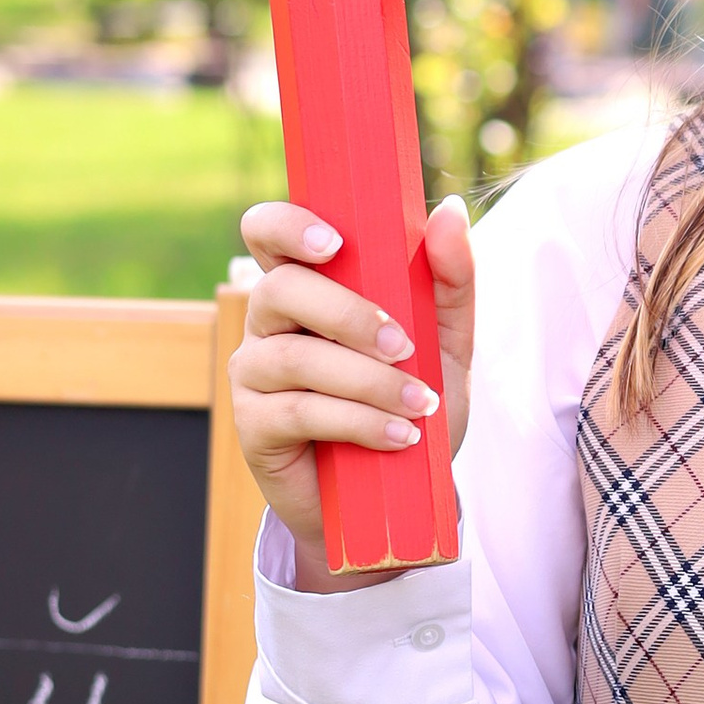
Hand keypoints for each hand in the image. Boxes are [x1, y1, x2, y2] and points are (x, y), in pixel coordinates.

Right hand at [229, 199, 476, 590]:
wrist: (402, 494)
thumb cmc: (413, 403)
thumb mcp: (446, 342)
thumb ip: (450, 279)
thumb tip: (449, 209)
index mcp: (308, 284)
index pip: (268, 231)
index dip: (287, 225)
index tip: (334, 242)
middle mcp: (270, 321)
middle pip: (281, 289)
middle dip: (348, 314)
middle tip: (404, 346)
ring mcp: (254, 372)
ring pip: (294, 357)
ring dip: (367, 380)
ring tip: (421, 404)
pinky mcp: (253, 425)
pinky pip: (297, 411)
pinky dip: (358, 421)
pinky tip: (399, 436)